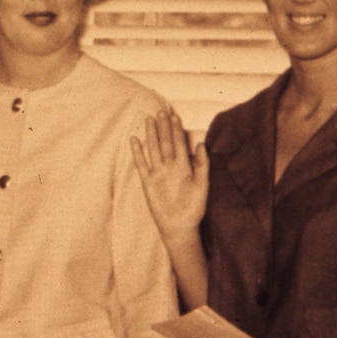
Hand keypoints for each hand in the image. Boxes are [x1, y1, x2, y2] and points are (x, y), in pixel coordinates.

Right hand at [130, 111, 207, 238]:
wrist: (179, 226)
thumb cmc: (194, 208)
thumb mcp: (202, 185)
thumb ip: (201, 165)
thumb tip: (200, 144)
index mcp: (184, 166)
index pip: (179, 143)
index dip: (176, 130)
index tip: (174, 115)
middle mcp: (170, 167)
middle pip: (165, 142)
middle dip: (163, 127)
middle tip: (160, 111)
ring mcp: (158, 173)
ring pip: (153, 149)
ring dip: (151, 135)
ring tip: (148, 120)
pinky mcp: (148, 182)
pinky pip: (141, 164)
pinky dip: (137, 152)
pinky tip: (134, 140)